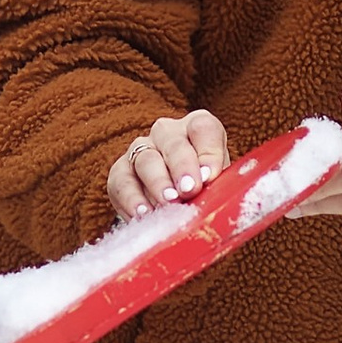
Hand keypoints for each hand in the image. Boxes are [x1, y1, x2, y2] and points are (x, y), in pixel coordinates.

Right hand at [105, 107, 231, 218]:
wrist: (175, 204)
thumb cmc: (204, 191)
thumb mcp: (219, 185)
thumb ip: (221, 188)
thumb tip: (221, 203)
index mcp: (198, 128)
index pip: (204, 128)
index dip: (208, 151)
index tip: (210, 176)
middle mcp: (167, 133)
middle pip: (173, 143)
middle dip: (182, 167)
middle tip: (188, 190)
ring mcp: (141, 149)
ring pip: (146, 160)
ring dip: (158, 183)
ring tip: (167, 204)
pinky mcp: (121, 172)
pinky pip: (121, 181)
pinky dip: (132, 199)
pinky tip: (143, 214)